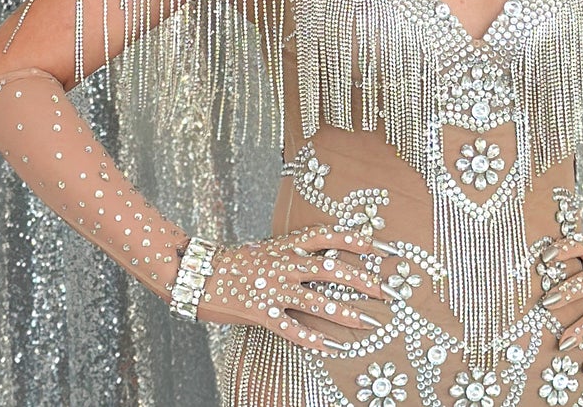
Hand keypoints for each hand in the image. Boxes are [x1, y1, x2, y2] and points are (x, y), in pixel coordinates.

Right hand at [194, 223, 391, 354]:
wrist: (200, 273)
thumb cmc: (235, 263)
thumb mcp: (265, 249)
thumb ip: (290, 253)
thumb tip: (317, 256)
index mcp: (285, 245)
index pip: (323, 235)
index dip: (350, 238)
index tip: (374, 244)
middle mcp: (283, 263)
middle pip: (328, 268)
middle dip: (358, 278)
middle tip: (381, 289)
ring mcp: (273, 288)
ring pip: (315, 299)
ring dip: (343, 311)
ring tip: (365, 321)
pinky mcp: (261, 311)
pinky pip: (290, 327)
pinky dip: (310, 338)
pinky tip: (328, 347)